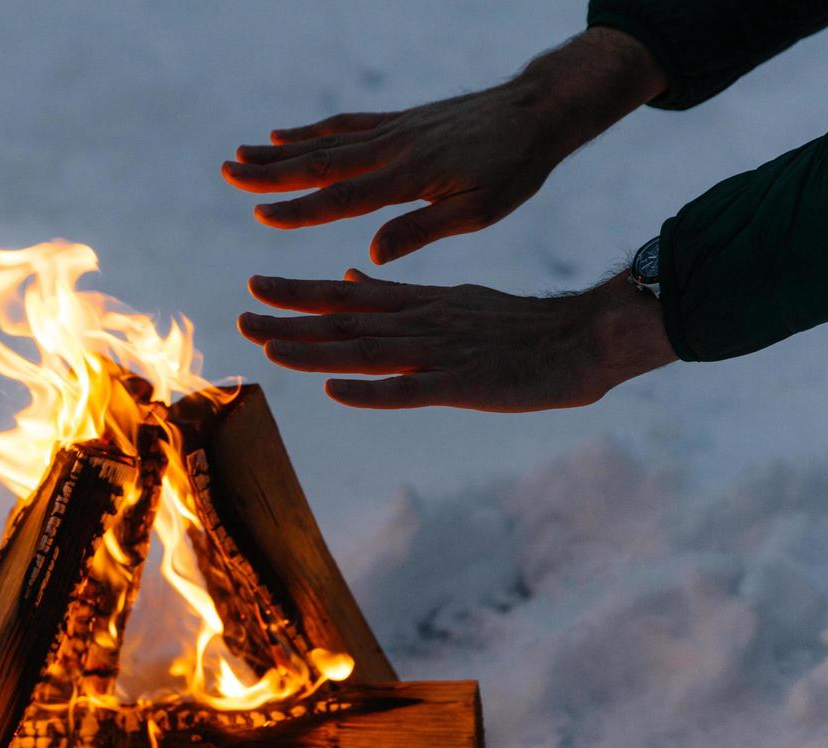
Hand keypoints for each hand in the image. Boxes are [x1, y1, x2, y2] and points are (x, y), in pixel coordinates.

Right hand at [222, 28, 666, 263]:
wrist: (536, 110)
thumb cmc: (513, 168)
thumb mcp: (477, 210)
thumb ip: (421, 230)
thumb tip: (370, 254)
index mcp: (408, 177)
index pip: (342, 198)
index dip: (298, 210)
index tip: (259, 217)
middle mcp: (391, 148)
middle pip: (320, 162)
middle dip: (270, 171)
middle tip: (227, 172)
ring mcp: (392, 130)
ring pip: (326, 141)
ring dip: (280, 151)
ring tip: (240, 155)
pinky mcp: (399, 121)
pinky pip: (345, 125)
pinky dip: (311, 131)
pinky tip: (287, 135)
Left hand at [238, 269, 675, 411]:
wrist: (585, 337)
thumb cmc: (518, 326)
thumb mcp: (451, 300)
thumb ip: (397, 295)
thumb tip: (348, 277)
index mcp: (419, 305)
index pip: (348, 296)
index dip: (300, 292)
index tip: (255, 285)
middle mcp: (421, 324)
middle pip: (347, 321)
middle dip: (291, 318)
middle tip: (242, 314)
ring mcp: (441, 354)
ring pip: (367, 352)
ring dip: (317, 351)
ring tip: (270, 347)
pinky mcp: (464, 387)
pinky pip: (411, 391)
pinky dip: (374, 390)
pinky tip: (337, 391)